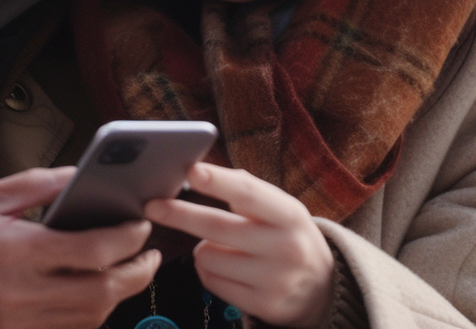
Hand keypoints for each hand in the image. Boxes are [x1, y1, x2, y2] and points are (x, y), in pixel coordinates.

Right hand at [0, 167, 161, 328]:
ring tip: (129, 272)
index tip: (140, 225)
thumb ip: (34, 185)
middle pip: (101, 292)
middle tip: (151, 255)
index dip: (127, 238)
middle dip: (137, 273)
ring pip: (89, 318)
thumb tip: (77, 174)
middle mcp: (21, 295)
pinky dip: (89, 316)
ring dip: (117, 296)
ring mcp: (18, 325)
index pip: (92, 249)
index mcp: (16, 252)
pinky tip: (95, 296)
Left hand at [145, 163, 334, 327]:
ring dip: (201, 247)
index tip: (191, 171)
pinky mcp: (261, 304)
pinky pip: (211, 281)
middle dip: (179, 214)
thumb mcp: (281, 208)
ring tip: (219, 245)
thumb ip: (246, 191)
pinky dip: (207, 270)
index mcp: (290, 214)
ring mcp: (273, 279)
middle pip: (216, 228)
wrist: (323, 287)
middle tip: (152, 205)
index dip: (219, 181)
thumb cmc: (288, 235)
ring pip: (207, 256)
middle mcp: (284, 247)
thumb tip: (198, 173)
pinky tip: (224, 266)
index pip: (250, 193)